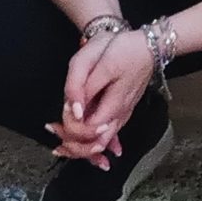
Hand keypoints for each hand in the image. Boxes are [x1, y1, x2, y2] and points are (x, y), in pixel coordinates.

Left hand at [46, 33, 154, 168]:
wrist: (147, 45)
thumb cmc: (120, 49)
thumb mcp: (92, 59)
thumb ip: (80, 86)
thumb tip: (73, 112)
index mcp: (113, 104)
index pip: (89, 131)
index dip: (71, 130)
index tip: (57, 120)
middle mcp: (120, 115)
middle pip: (96, 144)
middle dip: (73, 147)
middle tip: (54, 137)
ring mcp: (123, 114)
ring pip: (104, 142)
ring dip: (83, 147)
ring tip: (62, 144)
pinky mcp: (123, 111)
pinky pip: (111, 135)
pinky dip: (98, 144)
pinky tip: (94, 155)